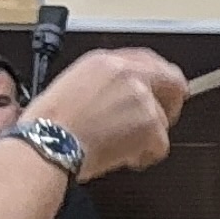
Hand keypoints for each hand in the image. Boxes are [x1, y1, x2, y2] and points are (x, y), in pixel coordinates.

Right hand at [24, 47, 188, 180]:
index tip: (162, 89)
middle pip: (172, 82)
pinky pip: (160, 145)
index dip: (159, 77)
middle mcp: (128, 75)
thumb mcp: (72, 85)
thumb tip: (120, 94)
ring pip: (162, 121)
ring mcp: (141, 99)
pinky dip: (145, 157)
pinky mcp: (149, 125)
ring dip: (146, 137)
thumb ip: (105, 83)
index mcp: (106, 62)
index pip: (149, 60)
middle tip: (159, 121)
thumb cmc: (49, 124)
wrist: (47, 143)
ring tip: (118, 146)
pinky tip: (124, 157)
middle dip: (170, 103)